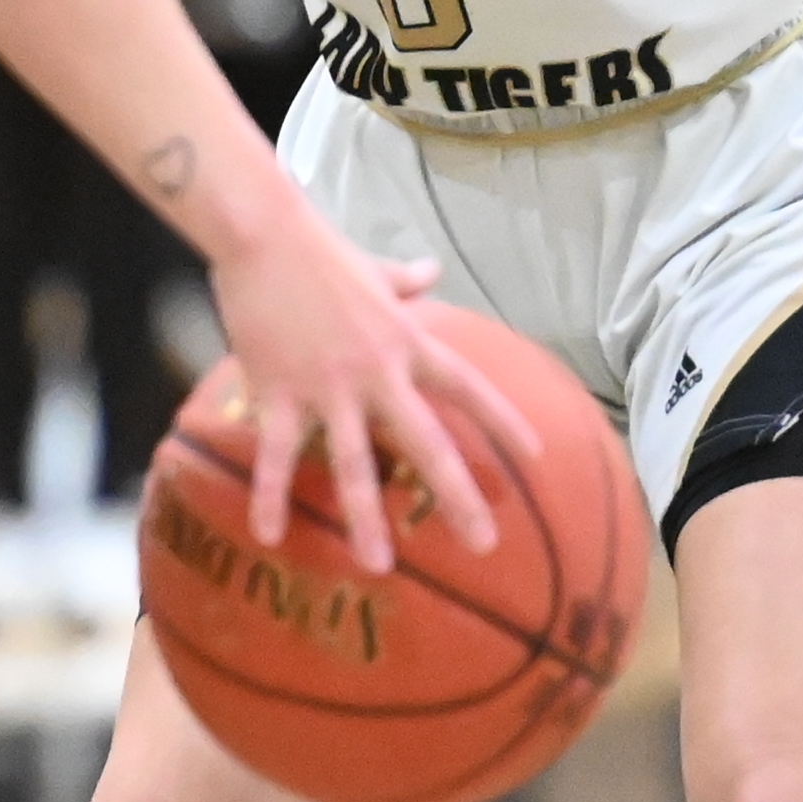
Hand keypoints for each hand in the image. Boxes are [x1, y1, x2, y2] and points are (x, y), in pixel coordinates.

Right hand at [202, 215, 546, 573]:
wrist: (266, 235)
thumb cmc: (320, 251)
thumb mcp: (375, 267)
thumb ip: (406, 278)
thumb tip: (431, 268)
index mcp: (407, 342)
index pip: (468, 388)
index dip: (503, 421)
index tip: (536, 457)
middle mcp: (378, 372)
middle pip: (427, 442)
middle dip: (456, 496)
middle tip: (484, 544)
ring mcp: (330, 388)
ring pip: (355, 463)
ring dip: (365, 518)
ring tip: (380, 566)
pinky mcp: (280, 393)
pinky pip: (278, 456)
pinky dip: (271, 496)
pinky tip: (268, 535)